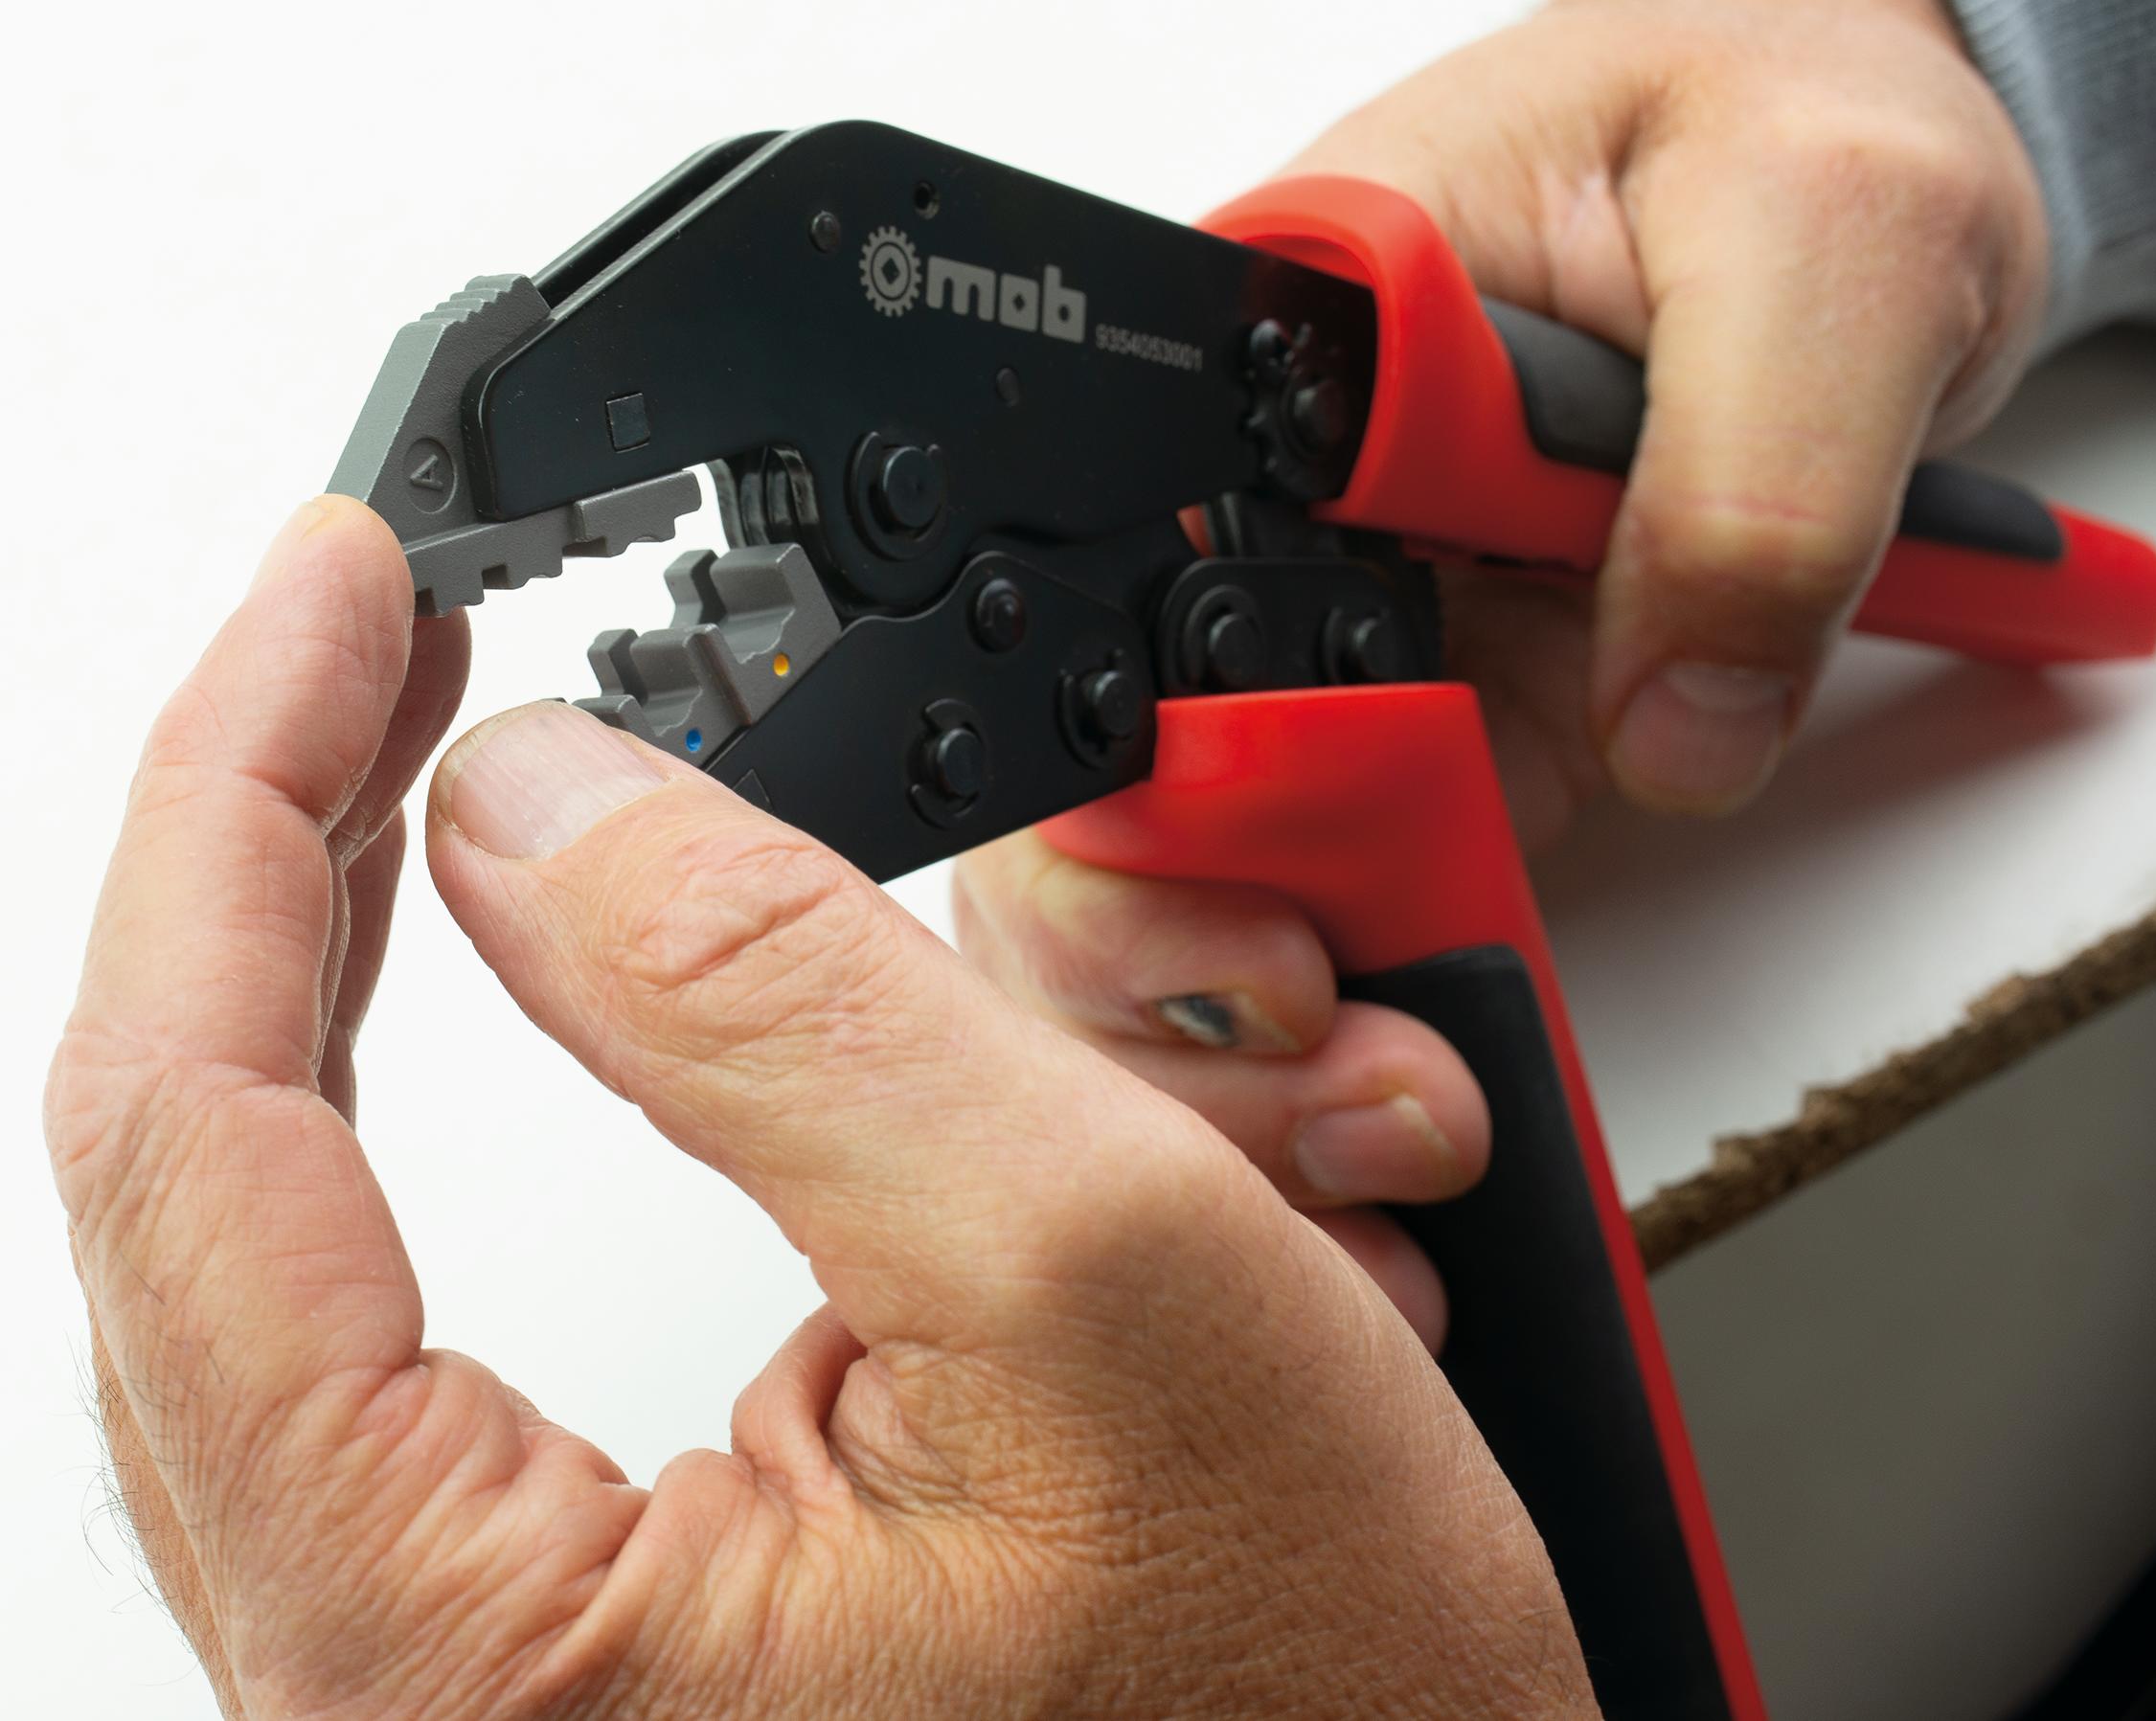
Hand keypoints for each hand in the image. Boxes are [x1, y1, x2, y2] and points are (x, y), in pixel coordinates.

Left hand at [46, 499, 1594, 1719]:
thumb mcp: (1100, 1279)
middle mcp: (420, 1682)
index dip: (243, 804)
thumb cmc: (1303, 1708)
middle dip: (305, 862)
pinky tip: (574, 975)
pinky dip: (501, 1100)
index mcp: (464, 1662)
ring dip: (396, 976)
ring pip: (327, 1233)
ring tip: (443, 776)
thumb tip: (532, 809)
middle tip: (377, 650)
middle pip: (219, 1179)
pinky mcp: (585, 1596)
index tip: (338, 591)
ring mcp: (491, 1646)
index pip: (194, 1147)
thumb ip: (783, 1006)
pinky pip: (437, 1302)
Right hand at [955, 0, 2047, 1310]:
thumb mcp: (1830, 235)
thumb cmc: (1794, 137)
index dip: (1161, 798)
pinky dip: (1359, 1012)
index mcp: (1275, 343)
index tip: (1281, 918)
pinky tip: (1408, 1079)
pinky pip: (1327, 904)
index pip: (1110, 595)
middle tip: (1331, 1029)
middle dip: (1178, 960)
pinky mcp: (1411, 727)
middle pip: (1087, 792)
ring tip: (1392, 1102)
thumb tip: (1679, 724)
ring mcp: (1326, 640)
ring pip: (1172, 889)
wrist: (1858, 219)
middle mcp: (1262, 512)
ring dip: (1268, 1019)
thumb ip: (1757, 475)